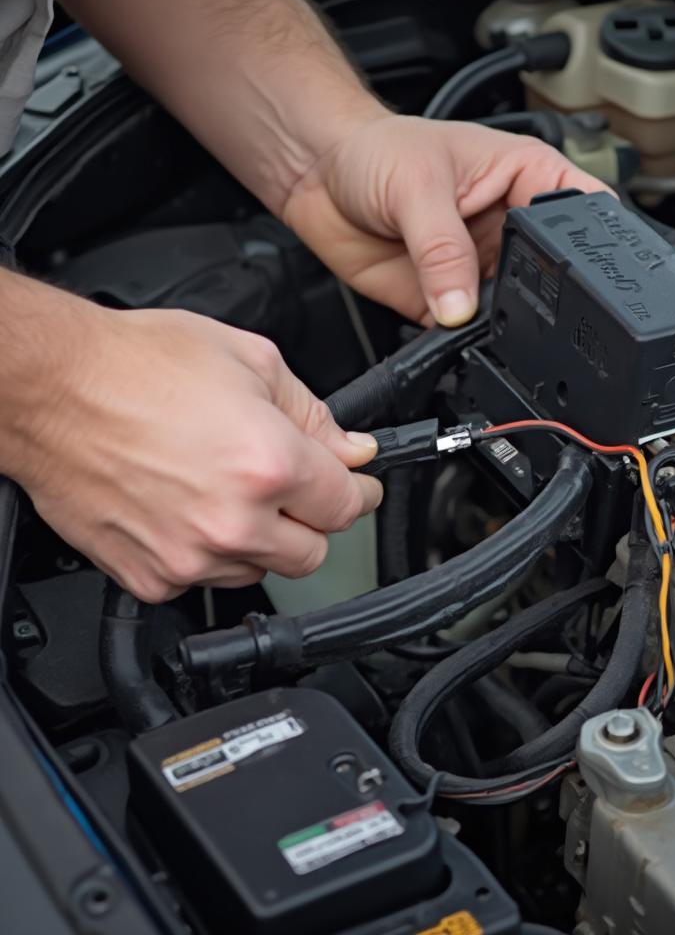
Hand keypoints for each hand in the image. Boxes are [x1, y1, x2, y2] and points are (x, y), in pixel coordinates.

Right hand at [10, 302, 381, 602]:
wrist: (48, 387)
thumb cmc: (135, 366)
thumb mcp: (250, 361)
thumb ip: (314, 414)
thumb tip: (352, 449)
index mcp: (269, 465)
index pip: (347, 506)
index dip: (358, 491)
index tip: (356, 485)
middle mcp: (233, 521)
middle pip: (312, 552)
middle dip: (311, 518)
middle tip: (291, 486)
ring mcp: (189, 556)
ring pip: (261, 570)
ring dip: (261, 539)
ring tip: (227, 489)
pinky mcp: (149, 576)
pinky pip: (205, 581)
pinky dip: (209, 553)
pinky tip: (191, 508)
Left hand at [280, 115, 612, 325]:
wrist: (318, 174)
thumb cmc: (374, 149)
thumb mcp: (417, 186)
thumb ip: (443, 248)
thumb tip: (461, 304)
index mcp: (528, 178)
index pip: (583, 213)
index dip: (590, 242)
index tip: (569, 266)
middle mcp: (512, 226)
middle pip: (553, 273)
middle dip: (542, 293)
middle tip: (505, 291)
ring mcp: (482, 266)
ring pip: (514, 312)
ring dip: (500, 322)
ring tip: (467, 306)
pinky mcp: (448, 300)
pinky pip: (467, 334)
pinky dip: (462, 341)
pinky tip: (448, 324)